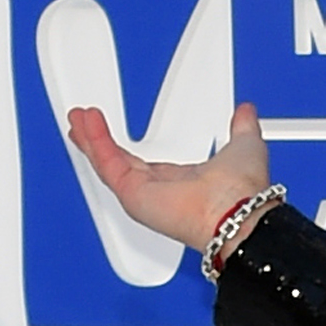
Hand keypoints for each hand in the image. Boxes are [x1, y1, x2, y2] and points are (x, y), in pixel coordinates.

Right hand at [66, 97, 272, 252]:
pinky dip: (96, 142)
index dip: (127, 146)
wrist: (237, 212)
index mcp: (181, 183)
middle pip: (119, 164)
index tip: (115, 132)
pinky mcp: (133, 196)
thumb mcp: (245, 146)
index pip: (144, 163)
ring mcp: (145, 196)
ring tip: (79, 118)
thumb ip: (242, 127)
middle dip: (98, 142)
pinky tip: (88, 123)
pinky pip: (108, 165)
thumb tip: (246, 113)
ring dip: (91, 139)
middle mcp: (160, 192)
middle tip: (85, 123)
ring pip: (108, 164)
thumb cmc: (244, 193)